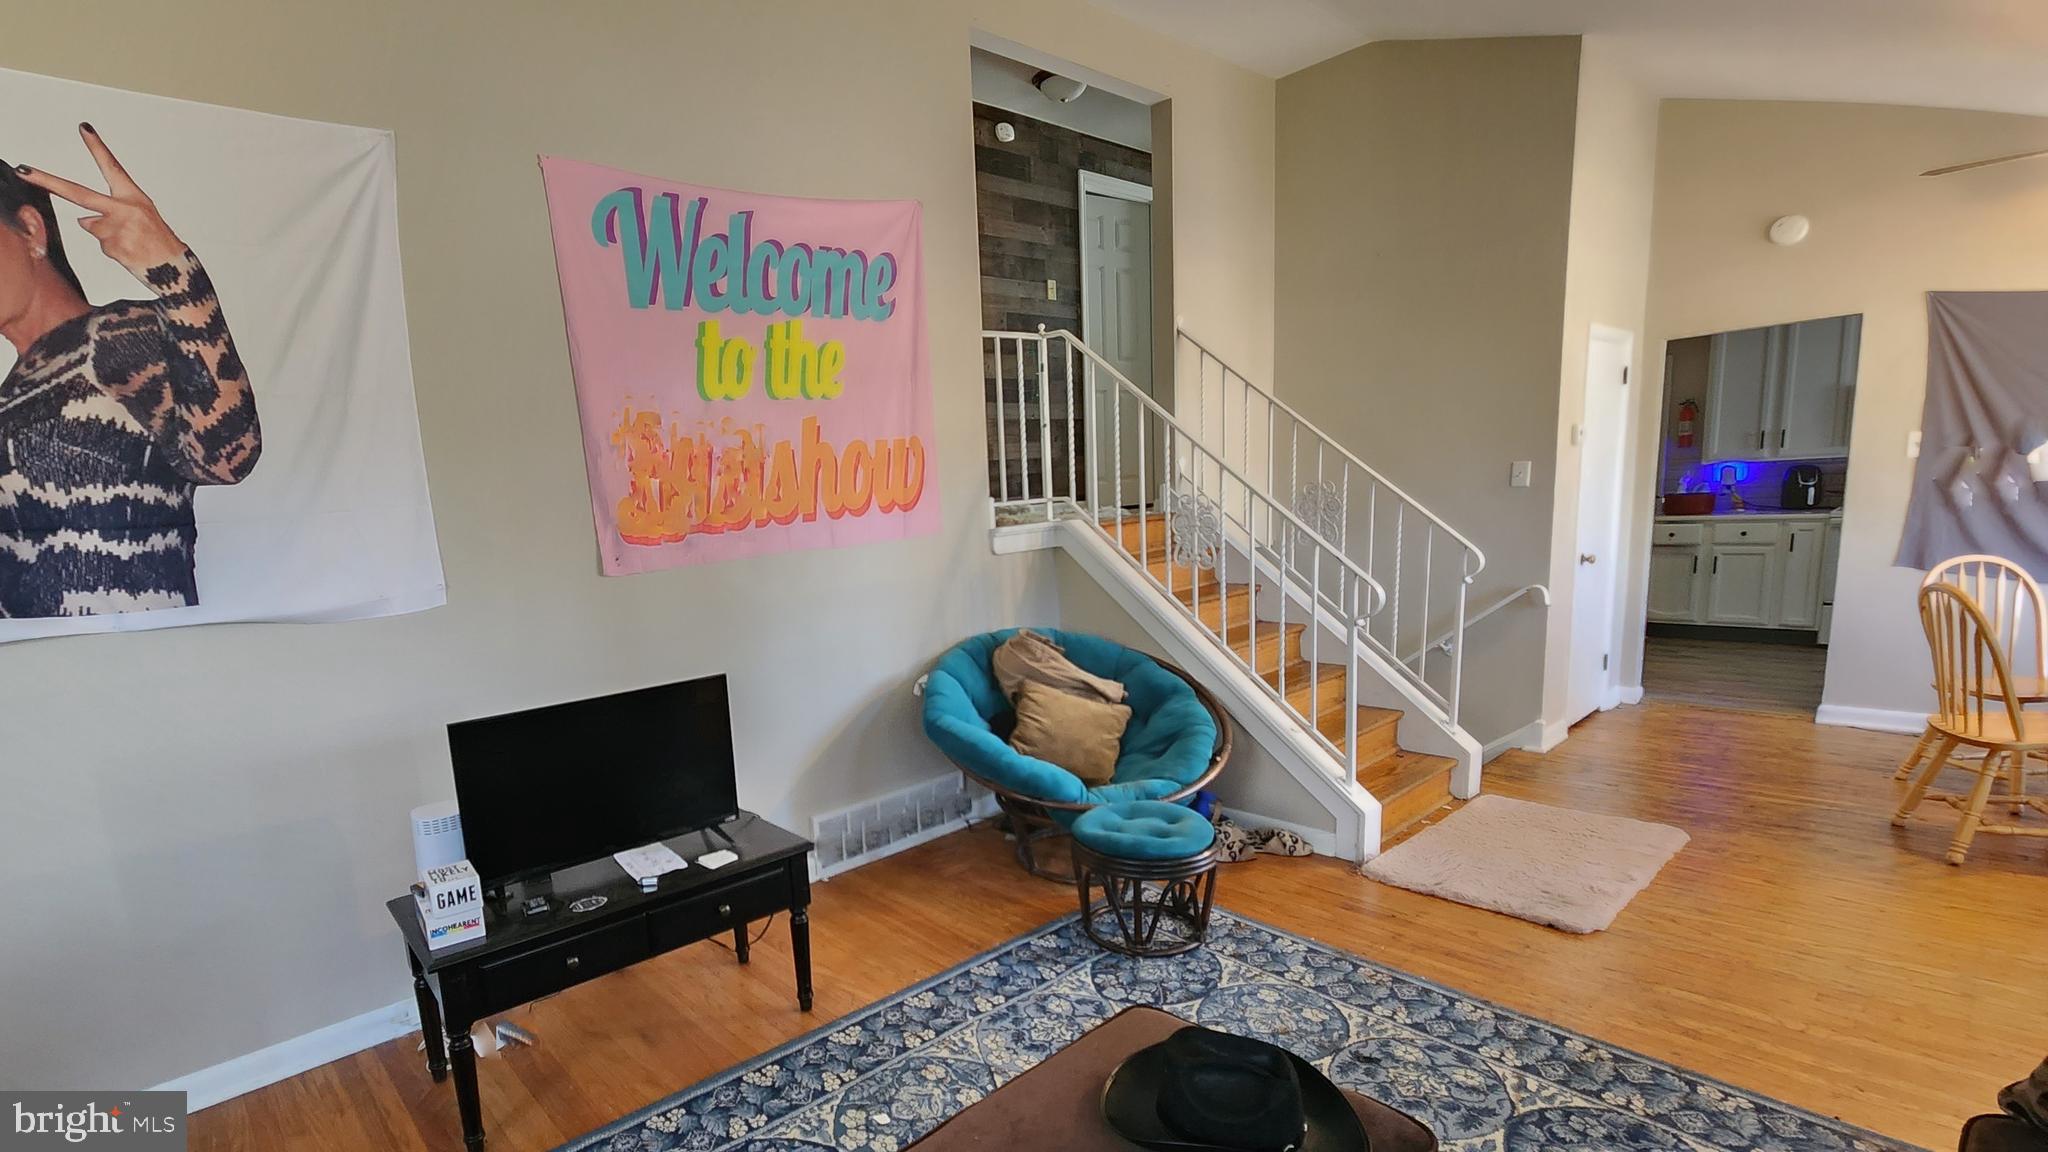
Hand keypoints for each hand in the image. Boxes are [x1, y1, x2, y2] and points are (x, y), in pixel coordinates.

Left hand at [16, 123, 186, 282]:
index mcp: (133, 197)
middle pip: (77, 192)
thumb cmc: (159, 242)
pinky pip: (101, 245)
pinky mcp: (112, 247)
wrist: (175, 270)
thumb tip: (84, 220)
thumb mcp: (141, 218)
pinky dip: (113, 250)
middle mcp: (124, 208)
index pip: (111, 167)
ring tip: (130, 242)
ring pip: (91, 226)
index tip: (84, 129)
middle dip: (47, 181)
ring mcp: (116, 228)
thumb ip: (110, 213)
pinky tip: (130, 253)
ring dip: (106, 235)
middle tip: (25, 171)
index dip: (97, 147)